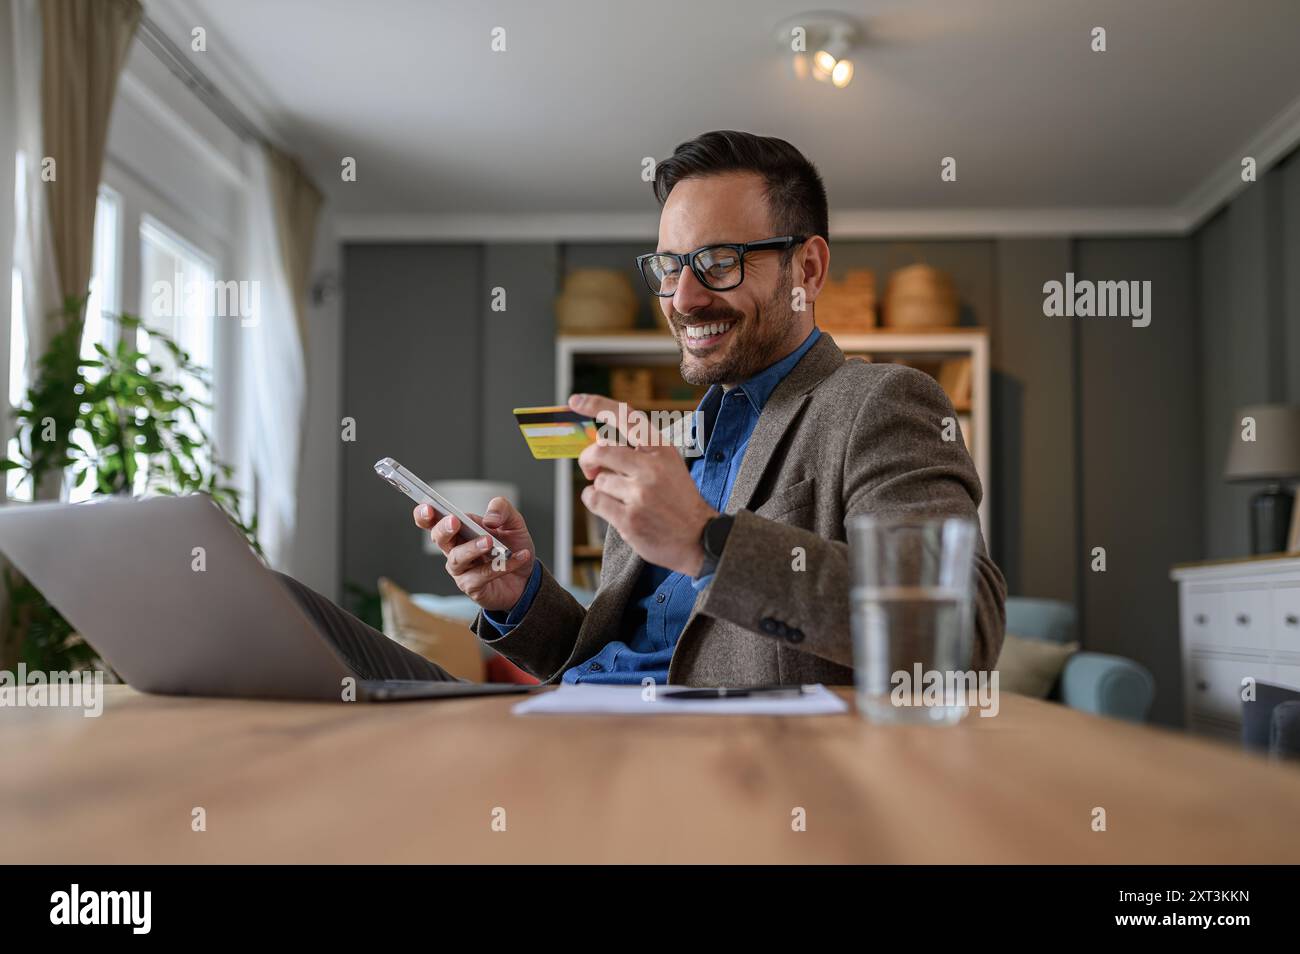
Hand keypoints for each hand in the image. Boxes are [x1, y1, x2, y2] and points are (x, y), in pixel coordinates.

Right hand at [413, 496, 534, 612]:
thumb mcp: (513, 523)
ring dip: (472, 548)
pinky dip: (502, 565)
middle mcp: (455, 550)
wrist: (526, 577)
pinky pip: (483, 575)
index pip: (434, 521)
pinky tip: (519, 557)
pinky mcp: (473, 587)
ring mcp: (462, 570)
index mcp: (460, 530)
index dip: (425, 514)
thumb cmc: (512, 547)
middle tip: (454, 521)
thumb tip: (489, 517)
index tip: (427, 506)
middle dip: (444, 529)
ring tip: (489, 542)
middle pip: (439, 539)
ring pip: (457, 559)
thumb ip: (502, 510)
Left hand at [570, 393, 716, 576]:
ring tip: (620, 498)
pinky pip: (594, 500)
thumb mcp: (667, 465)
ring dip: (600, 488)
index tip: (575, 401)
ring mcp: (639, 494)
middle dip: (587, 460)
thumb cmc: (678, 500)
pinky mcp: (629, 518)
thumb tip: (597, 443)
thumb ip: (637, 452)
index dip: (597, 405)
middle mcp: (651, 468)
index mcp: (661, 449)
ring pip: (598, 480)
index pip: (626, 418)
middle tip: (591, 469)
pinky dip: (596, 502)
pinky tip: (613, 508)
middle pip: (600, 450)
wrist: (699, 537)